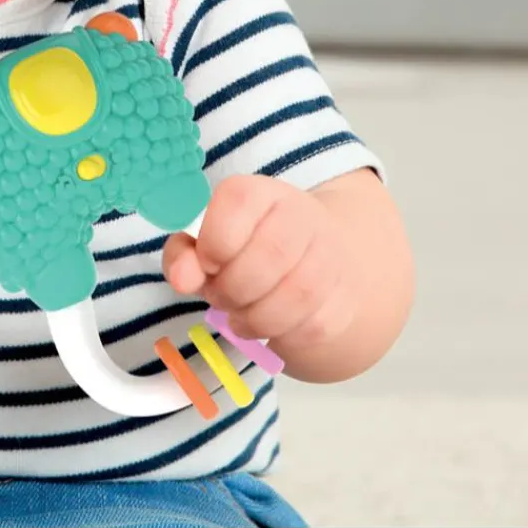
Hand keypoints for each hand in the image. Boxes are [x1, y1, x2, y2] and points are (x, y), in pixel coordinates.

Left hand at [161, 173, 358, 365]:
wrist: (310, 259)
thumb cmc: (245, 249)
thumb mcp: (206, 243)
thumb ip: (184, 254)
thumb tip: (182, 279)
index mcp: (260, 193)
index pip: (239, 201)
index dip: (215, 242)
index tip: (207, 263)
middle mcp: (302, 214)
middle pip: (271, 254)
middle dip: (232, 288)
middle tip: (220, 297)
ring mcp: (330, 254)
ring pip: (296, 295)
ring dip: (256, 317)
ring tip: (239, 315)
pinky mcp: (345, 296)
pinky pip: (314, 325)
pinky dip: (282, 334)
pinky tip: (268, 325)